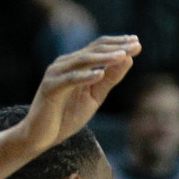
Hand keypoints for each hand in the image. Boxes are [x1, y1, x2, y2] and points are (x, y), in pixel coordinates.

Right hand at [23, 35, 141, 152]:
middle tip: (135, 45)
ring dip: (104, 58)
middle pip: (93, 50)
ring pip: (82, 61)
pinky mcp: (50, 88)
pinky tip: (99, 74)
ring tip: (122, 56)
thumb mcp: (94, 96)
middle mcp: (65, 64)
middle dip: (116, 47)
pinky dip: (84, 76)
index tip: (137, 42)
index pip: (98, 47)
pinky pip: (70, 80)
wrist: (41, 136)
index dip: (118, 44)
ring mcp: (56, 74)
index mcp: (75, 64)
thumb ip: (109, 79)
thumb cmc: (67, 116)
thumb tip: (128, 59)